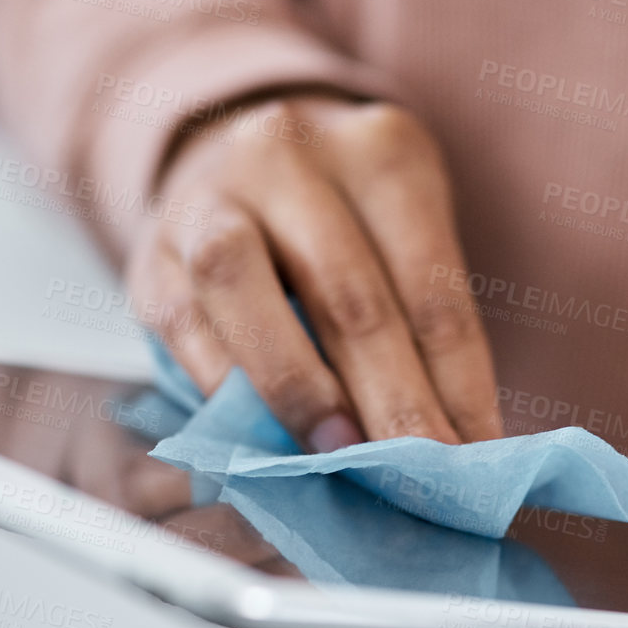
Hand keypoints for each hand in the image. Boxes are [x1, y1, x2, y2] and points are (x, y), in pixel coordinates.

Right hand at [126, 97, 502, 448]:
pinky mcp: (153, 251)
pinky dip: (225, 388)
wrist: (229, 161)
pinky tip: (261, 437)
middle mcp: (290, 154)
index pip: (431, 285)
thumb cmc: (339, 219)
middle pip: (349, 295)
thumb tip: (455, 442)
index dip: (457, 384)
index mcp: (382, 149)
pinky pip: (184, 323)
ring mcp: (211, 196)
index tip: (474, 457)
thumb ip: (421, 326)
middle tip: (418, 477)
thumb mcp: (399, 236)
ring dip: (297, 388)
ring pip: (243, 287)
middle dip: (390, 401)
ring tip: (339, 454)